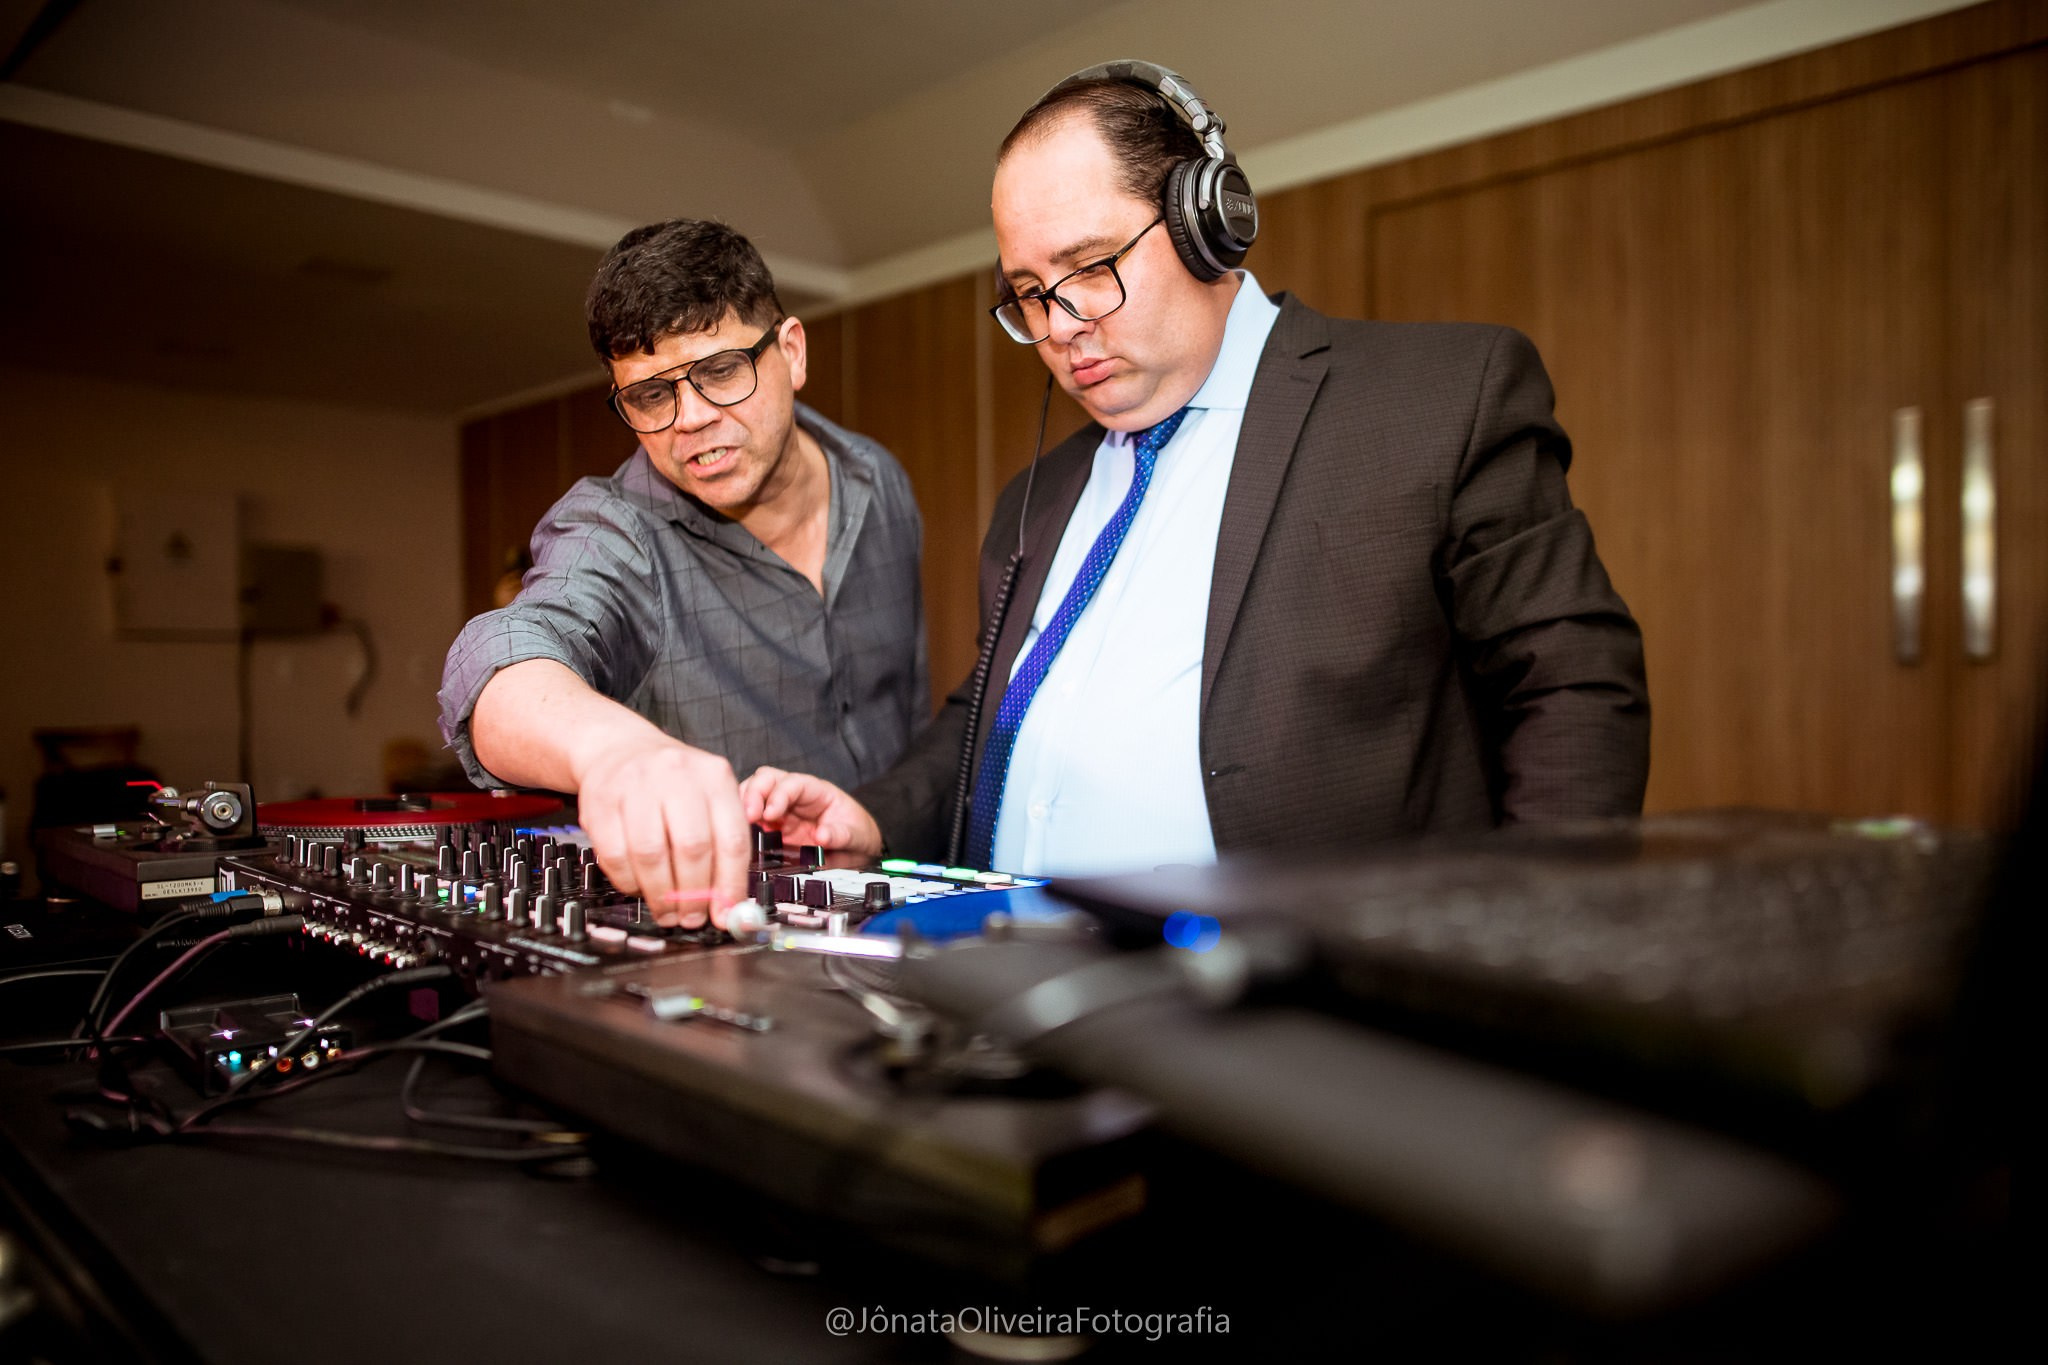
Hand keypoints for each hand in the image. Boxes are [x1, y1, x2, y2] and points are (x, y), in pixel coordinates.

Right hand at [574, 739, 750, 929]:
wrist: (619, 749)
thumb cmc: (672, 784)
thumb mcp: (710, 797)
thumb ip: (725, 846)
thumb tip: (730, 905)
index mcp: (715, 777)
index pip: (732, 840)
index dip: (730, 886)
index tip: (726, 915)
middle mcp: (677, 775)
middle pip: (692, 848)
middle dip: (693, 894)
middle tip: (691, 918)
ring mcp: (636, 785)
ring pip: (651, 855)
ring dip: (661, 894)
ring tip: (667, 910)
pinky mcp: (600, 801)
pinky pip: (615, 855)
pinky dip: (629, 882)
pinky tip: (638, 887)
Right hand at [740, 767, 882, 857]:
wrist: (855, 849)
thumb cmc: (856, 834)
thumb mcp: (857, 836)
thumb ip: (841, 835)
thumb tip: (822, 836)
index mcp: (817, 791)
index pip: (793, 783)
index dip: (779, 794)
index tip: (771, 813)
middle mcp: (795, 796)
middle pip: (766, 779)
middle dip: (753, 793)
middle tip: (748, 817)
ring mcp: (781, 810)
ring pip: (753, 794)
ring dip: (743, 806)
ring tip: (740, 825)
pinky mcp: (772, 827)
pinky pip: (751, 819)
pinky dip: (741, 823)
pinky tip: (740, 835)